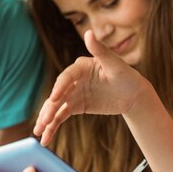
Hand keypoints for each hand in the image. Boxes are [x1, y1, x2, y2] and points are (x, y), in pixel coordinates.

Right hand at [33, 30, 146, 145]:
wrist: (133, 93)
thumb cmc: (126, 75)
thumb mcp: (115, 64)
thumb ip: (100, 50)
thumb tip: (89, 32)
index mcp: (81, 66)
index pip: (67, 77)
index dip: (60, 87)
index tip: (54, 99)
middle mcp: (73, 79)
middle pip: (58, 94)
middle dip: (50, 108)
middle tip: (44, 120)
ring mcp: (73, 93)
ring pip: (56, 107)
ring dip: (46, 119)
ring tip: (39, 132)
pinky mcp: (75, 106)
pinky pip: (61, 116)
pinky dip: (53, 127)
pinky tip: (46, 138)